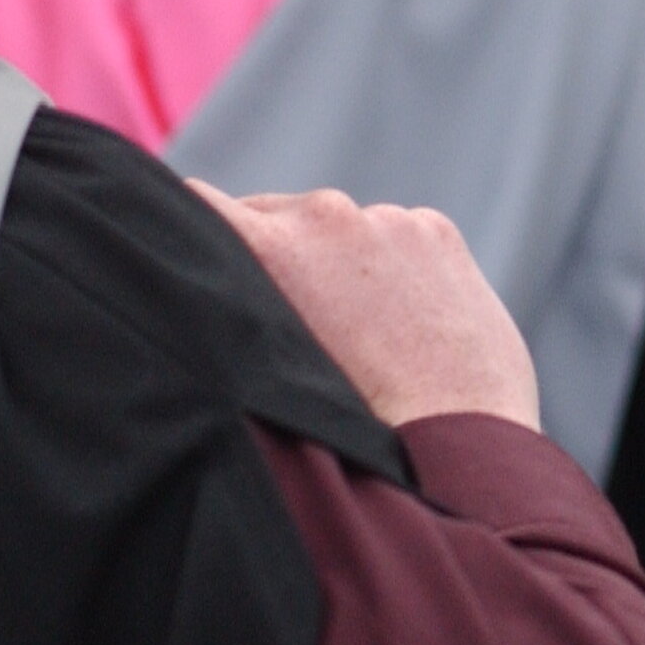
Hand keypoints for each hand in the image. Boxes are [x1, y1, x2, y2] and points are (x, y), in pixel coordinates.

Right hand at [191, 182, 540, 432]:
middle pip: (273, 215)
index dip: (191, 230)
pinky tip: (404, 326)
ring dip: (338, 263)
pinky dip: (392, 269)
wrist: (452, 443)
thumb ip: (230, 312)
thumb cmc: (350, 428)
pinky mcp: (434, 230)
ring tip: (359, 336)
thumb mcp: (260, 372)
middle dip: (275, 255)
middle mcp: (324, 215)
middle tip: (292, 322)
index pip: (196, 201)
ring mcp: (386, 218)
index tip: (198, 258)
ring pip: (338, 230)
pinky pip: (395, 237)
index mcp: (268, 245)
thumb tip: (218, 297)